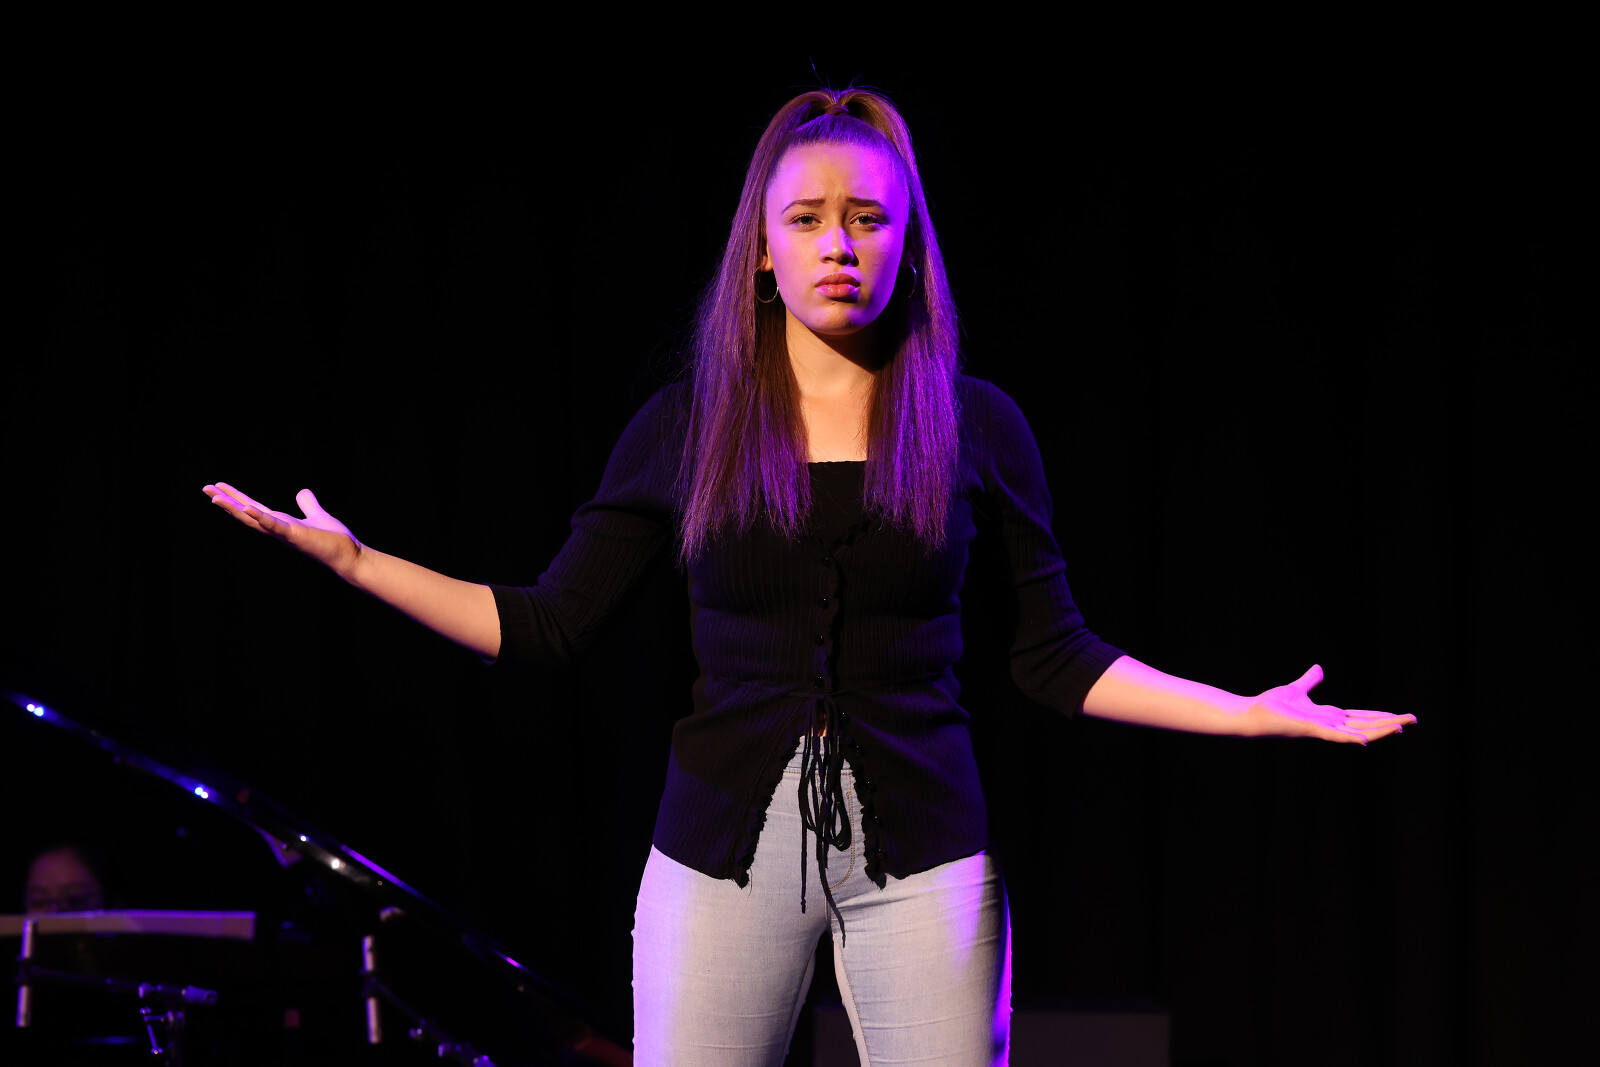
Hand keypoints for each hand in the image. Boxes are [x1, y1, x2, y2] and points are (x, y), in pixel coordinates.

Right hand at [203, 483, 362, 579]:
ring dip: (234, 508)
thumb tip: (302, 492)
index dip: (235, 498)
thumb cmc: (333, 540)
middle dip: (226, 502)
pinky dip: (261, 517)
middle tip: (205, 488)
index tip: (218, 487)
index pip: (253, 508)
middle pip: (246, 513)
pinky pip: (275, 525)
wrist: (348, 556)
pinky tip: (247, 507)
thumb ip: (308, 505)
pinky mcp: (295, 535)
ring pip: (253, 519)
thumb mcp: (317, 515)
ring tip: (215, 497)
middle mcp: (277, 529)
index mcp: (280, 523)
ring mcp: (284, 533)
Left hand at [1240, 665, 1415, 744]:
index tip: (1400, 717)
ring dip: (1379, 730)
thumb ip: (1310, 680)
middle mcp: (1329, 725)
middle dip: (1388, 723)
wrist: (1251, 713)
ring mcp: (1321, 729)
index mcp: (1328, 716)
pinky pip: (1334, 737)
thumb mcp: (1297, 689)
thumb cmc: (1271, 705)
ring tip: (1401, 726)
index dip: (1380, 717)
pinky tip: (1366, 740)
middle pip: (1366, 725)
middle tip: (1413, 720)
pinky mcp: (1310, 730)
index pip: (1360, 718)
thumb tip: (1319, 668)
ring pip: (1357, 732)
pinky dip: (1350, 738)